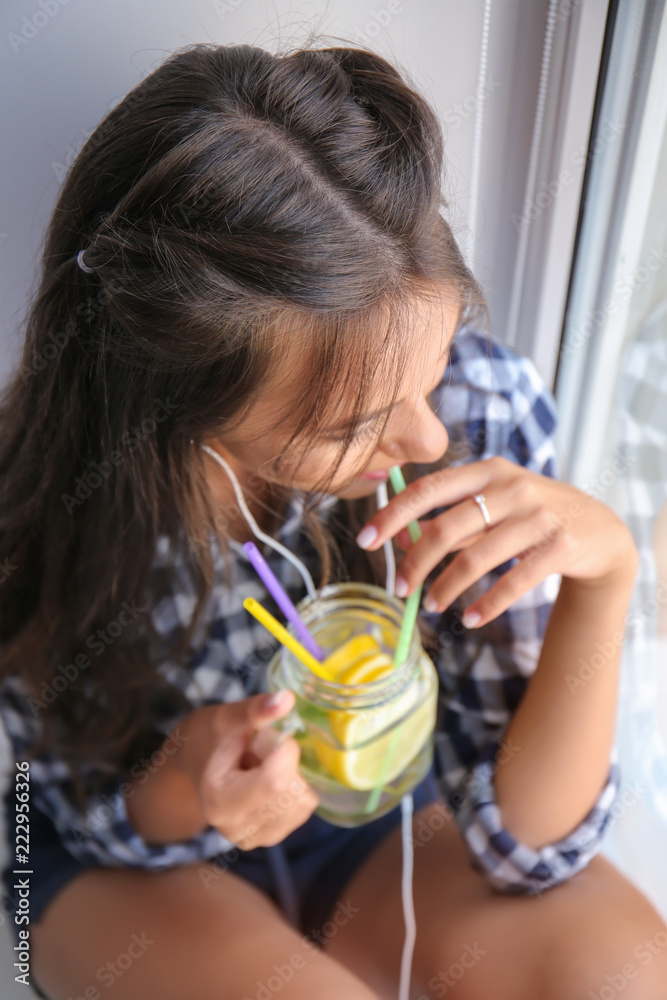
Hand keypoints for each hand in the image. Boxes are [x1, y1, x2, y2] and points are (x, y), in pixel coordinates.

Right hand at [176, 691, 318, 848]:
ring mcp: (255, 838)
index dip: (284, 749)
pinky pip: (304, 810)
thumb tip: (288, 698)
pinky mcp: (270, 838)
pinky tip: (269, 781)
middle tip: (260, 753)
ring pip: (303, 801)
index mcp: (220, 801)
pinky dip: (294, 790)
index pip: (275, 779)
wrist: (195, 763)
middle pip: (291, 792)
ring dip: (291, 777)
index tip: (269, 735)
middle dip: (286, 763)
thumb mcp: (227, 717)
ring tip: (262, 767)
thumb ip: (256, 710)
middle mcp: (237, 828)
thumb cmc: (209, 737)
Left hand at [356, 456, 637, 626]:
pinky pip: (513, 582)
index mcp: (487, 470)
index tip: (364, 539)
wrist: (600, 530)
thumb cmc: (532, 516)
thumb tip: (399, 539)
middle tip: (399, 588)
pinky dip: (486, 605)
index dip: (391, 514)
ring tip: (431, 606)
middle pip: (445, 527)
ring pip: (475, 558)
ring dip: (446, 587)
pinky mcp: (561, 546)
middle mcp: (513, 487)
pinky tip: (469, 618)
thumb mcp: (493, 506)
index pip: (427, 489)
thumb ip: (450, 518)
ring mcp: (539, 516)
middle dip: (414, 562)